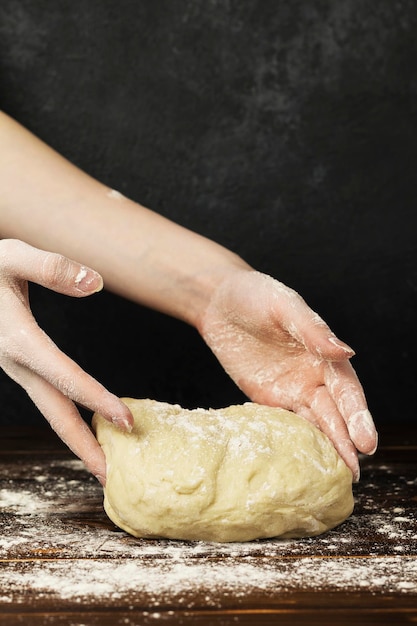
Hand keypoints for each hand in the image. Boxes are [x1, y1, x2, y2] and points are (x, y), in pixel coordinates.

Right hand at [0, 239, 132, 483]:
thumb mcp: (10, 256)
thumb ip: (50, 267)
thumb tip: (94, 284)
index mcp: (18, 340)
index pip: (65, 377)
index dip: (97, 400)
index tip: (128, 421)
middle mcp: (16, 362)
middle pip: (54, 413)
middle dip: (83, 447)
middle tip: (111, 476)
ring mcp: (16, 367)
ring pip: (50, 409)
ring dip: (77, 437)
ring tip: (104, 461)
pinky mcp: (19, 362)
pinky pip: (47, 396)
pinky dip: (67, 416)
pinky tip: (85, 422)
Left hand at [198, 269, 377, 480]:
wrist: (217, 300)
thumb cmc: (254, 294)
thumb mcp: (284, 305)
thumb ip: (313, 330)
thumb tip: (347, 353)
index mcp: (323, 352)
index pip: (346, 389)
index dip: (358, 415)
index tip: (366, 441)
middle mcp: (312, 374)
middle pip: (334, 411)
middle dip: (347, 440)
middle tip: (357, 470)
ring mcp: (290, 388)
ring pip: (314, 422)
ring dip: (328, 447)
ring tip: (341, 475)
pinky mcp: (266, 396)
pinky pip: (285, 423)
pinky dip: (299, 442)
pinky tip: (308, 463)